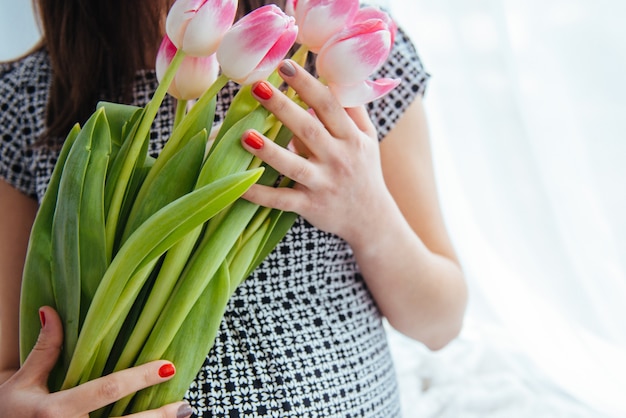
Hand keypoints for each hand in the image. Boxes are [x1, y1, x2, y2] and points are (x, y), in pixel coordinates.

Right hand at [0, 306, 192, 417]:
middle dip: (158, 416)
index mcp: (55, 410)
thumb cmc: (6, 415)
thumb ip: (44, 350)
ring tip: (181, 416)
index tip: (168, 367)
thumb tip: (50, 311)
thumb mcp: (21, 383)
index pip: (107, 389)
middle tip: (185, 404)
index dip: (140, 378)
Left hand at [241, 60, 396, 245]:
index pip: (328, 106)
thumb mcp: (368, 139)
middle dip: (283, 108)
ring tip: (245, 134)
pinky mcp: (309, 206)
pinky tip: (238, 183)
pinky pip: (281, 200)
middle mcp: (338, 159)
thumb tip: (335, 78)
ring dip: (269, 150)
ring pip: (293, 166)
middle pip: (308, 130)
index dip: (307, 84)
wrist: (371, 219)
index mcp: (351, 138)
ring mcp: (322, 184)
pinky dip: (259, 194)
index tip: (285, 65)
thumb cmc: (365, 171)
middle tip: (258, 86)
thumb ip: (353, 110)